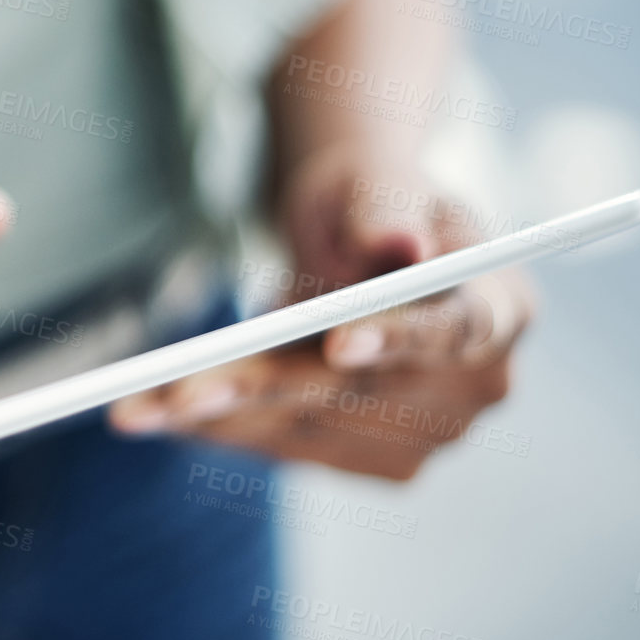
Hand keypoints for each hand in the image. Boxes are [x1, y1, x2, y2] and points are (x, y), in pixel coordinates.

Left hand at [107, 145, 533, 478]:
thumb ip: (385, 206)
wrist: (359, 242)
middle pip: (357, 389)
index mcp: (502, 307)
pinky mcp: (374, 460)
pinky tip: (158, 415)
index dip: (399, 339)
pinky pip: (287, 446)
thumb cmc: (371, 198)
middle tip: (174, 394)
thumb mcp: (377, 179)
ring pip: (307, 427)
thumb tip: (396, 243)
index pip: (457, 330)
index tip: (338, 343)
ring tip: (137, 407)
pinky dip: (221, 429)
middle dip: (259, 388)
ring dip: (219, 418)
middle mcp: (476, 387)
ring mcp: (428, 434)